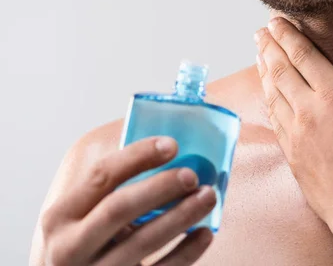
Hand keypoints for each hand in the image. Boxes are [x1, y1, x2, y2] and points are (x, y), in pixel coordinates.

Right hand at [39, 137, 215, 265]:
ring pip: (142, 242)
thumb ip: (112, 190)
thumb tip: (168, 149)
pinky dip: (186, 252)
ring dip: (180, 216)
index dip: (137, 156)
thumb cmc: (90, 243)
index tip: (172, 144)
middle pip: (118, 208)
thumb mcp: (86, 217)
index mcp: (60, 216)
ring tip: (208, 197)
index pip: (100, 176)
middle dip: (159, 188)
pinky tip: (204, 233)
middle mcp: (69, 246)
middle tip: (192, 175)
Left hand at [254, 17, 332, 238]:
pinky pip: (274, 121)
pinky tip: (268, 98)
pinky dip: (268, 102)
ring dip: (264, 71)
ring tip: (259, 55)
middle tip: (261, 30)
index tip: (275, 19)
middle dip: (270, 46)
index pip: (304, 55)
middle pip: (281, 70)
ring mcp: (297, 136)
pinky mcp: (293, 157)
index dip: (287, 34)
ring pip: (273, 94)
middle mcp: (309, 112)